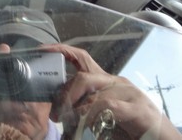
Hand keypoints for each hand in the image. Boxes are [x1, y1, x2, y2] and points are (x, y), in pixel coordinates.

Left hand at [42, 44, 181, 139]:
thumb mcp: (103, 119)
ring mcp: (130, 94)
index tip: (41, 51)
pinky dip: (93, 113)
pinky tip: (89, 123)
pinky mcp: (139, 110)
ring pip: (94, 90)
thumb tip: (60, 121)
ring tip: (69, 124)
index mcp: (106, 82)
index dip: (61, 51)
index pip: (80, 58)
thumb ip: (84, 114)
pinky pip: (109, 105)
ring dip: (76, 108)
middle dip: (64, 93)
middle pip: (83, 75)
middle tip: (56, 115)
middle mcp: (117, 82)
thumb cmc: (131, 131)